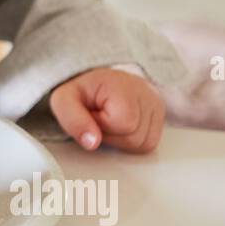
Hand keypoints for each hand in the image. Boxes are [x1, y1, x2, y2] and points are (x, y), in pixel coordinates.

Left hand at [47, 67, 165, 153]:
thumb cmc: (81, 90)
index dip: (102, 124)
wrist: (93, 81)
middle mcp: (149, 94)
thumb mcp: (64, 100)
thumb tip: (92, 143)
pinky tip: (120, 126)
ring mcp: (157, 106)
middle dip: (111, 134)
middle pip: (135, 139)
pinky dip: (131, 140)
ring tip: (109, 120)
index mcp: (126, 86)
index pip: (124, 124)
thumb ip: (73, 120)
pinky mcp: (160, 117)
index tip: (92, 111)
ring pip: (143, 144)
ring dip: (121, 139)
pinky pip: (149, 144)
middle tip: (99, 116)